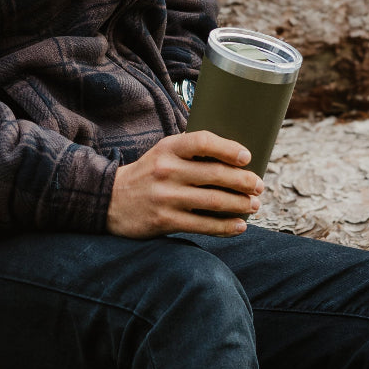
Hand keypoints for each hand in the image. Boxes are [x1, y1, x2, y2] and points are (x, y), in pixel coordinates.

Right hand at [106, 130, 262, 237]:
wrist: (109, 200)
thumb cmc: (148, 174)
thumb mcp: (162, 153)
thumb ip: (191, 152)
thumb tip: (236, 160)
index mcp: (168, 148)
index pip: (203, 142)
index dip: (228, 149)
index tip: (247, 157)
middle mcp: (166, 170)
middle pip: (215, 174)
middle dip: (244, 181)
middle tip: (259, 186)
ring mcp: (166, 197)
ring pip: (214, 201)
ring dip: (240, 204)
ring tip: (253, 205)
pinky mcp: (165, 221)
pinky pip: (203, 225)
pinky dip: (226, 226)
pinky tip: (239, 225)